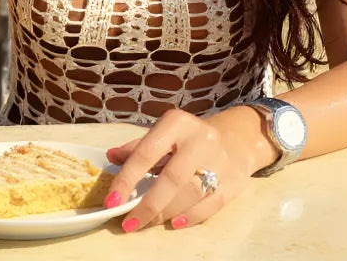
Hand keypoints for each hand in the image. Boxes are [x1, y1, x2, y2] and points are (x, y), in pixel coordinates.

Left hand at [103, 109, 254, 231]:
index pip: (147, 152)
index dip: (127, 178)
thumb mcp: (165, 134)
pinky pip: (209, 205)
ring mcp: (220, 160)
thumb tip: (110, 157)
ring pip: (190, 194)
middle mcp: (200, 139)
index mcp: (177, 123)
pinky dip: (190, 217)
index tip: (112, 201)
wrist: (236, 139)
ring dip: (165, 213)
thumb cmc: (189, 139)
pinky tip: (174, 223)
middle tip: (129, 223)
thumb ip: (138, 147)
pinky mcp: (233, 181)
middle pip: (171, 178)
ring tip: (148, 222)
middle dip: (147, 205)